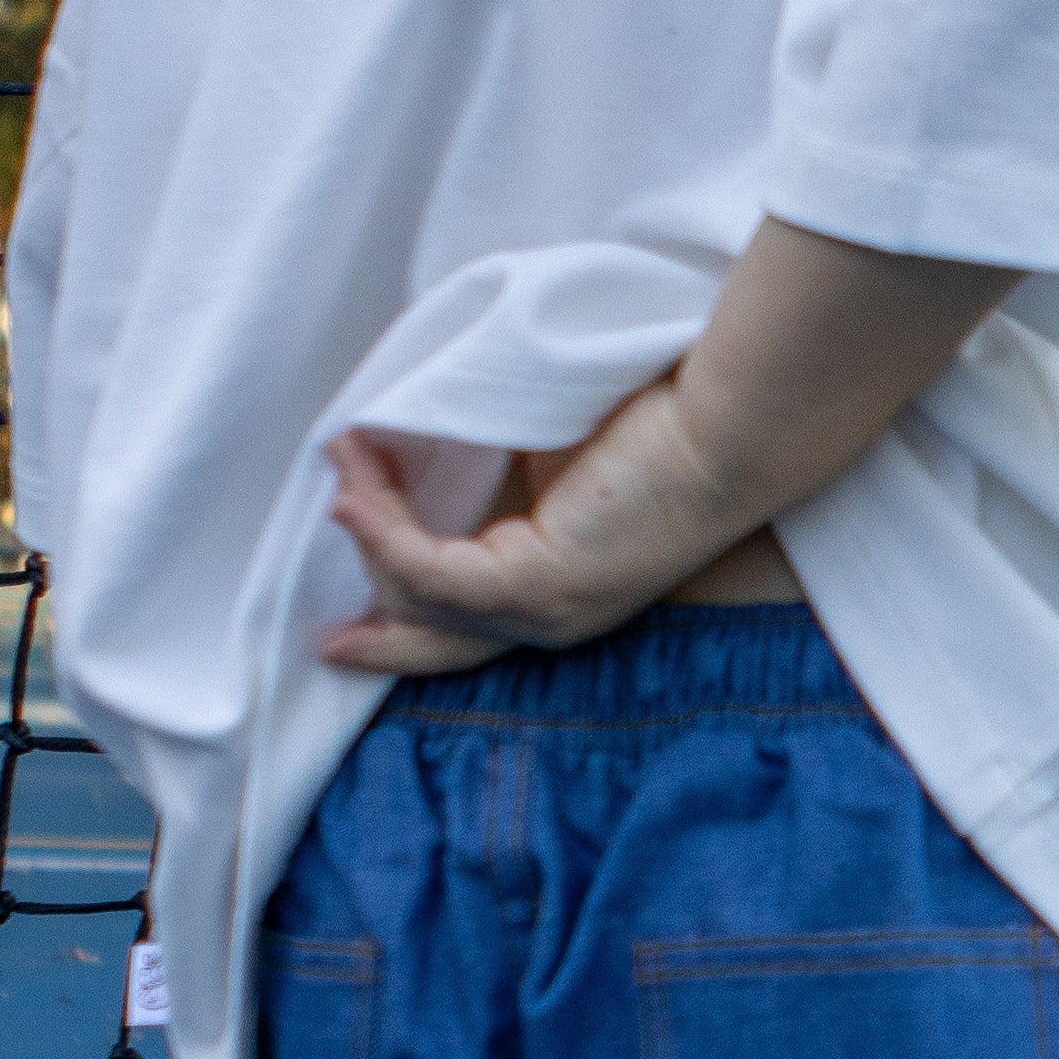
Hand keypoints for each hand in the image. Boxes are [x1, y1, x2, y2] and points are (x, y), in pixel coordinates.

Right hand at [322, 392, 737, 675]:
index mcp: (572, 586)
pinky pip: (430, 571)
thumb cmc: (667, 419)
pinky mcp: (539, 583)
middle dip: (380, 636)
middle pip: (443, 640)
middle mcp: (561, 613)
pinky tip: (354, 493)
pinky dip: (384, 534)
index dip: (412, 626)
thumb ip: (501, 473)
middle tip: (326, 637)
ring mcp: (549, 607)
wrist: (733, 423)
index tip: (352, 624)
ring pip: (423, 594)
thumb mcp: (563, 456)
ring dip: (370, 525)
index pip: (479, 625)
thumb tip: (418, 440)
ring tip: (344, 456)